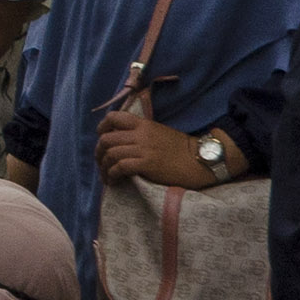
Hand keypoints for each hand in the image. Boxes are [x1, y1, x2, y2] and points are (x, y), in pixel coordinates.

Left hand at [96, 106, 214, 187]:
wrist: (201, 160)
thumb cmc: (182, 150)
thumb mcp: (159, 133)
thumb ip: (141, 134)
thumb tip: (122, 141)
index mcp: (143, 124)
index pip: (113, 117)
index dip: (102, 128)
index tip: (101, 139)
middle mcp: (141, 134)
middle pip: (106, 139)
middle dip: (98, 153)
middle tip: (101, 164)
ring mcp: (144, 148)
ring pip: (110, 154)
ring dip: (103, 168)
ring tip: (107, 177)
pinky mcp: (147, 164)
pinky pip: (120, 167)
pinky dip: (112, 175)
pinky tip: (114, 182)